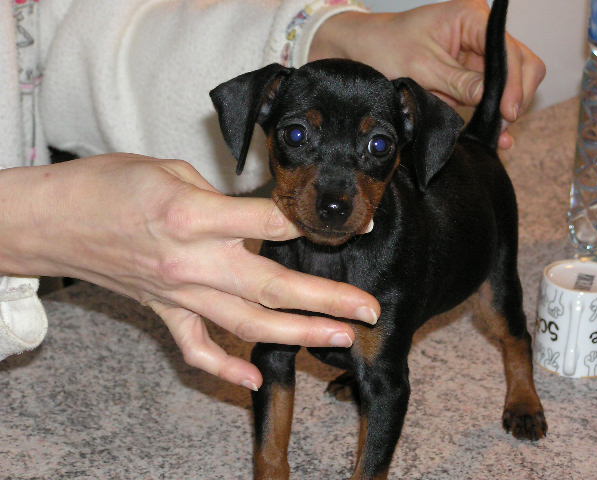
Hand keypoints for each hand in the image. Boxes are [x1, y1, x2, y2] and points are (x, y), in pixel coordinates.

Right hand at [0, 154, 379, 388]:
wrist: (55, 220)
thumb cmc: (108, 185)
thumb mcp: (170, 170)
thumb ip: (221, 198)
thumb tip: (258, 216)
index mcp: (195, 216)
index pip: (273, 225)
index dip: (315, 224)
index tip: (353, 226)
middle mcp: (193, 262)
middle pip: (273, 287)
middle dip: (328, 301)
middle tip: (368, 311)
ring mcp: (179, 294)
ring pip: (247, 324)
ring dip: (297, 335)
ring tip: (339, 339)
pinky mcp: (164, 312)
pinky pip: (197, 349)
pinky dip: (226, 369)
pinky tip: (256, 381)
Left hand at [310, 0, 545, 148]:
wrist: (361, 50)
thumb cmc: (385, 48)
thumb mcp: (422, 67)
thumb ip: (460, 82)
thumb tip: (493, 98)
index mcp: (472, 18)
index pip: (509, 50)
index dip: (512, 83)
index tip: (508, 112)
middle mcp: (479, 32)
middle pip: (519, 64)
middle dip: (514, 95)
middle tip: (504, 126)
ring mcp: (474, 54)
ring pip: (506, 82)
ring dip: (502, 107)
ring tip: (498, 135)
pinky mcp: (466, 73)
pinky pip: (487, 93)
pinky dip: (490, 112)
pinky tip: (495, 134)